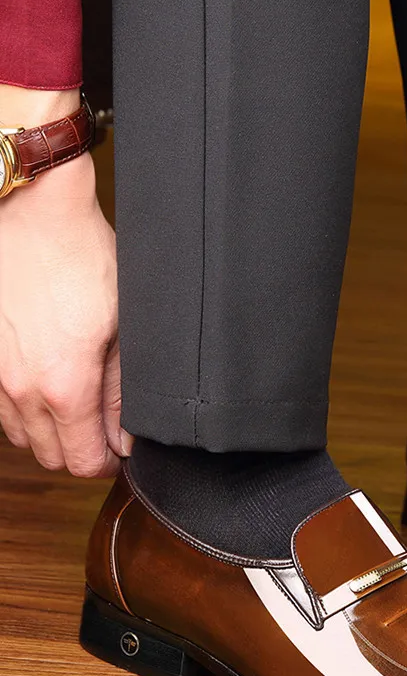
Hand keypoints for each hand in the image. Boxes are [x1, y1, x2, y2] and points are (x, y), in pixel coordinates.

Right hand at [0, 87, 130, 476]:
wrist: (30, 213)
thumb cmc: (81, 260)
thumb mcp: (123, 327)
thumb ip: (123, 391)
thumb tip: (126, 436)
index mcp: (63, 387)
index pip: (83, 462)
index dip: (108, 461)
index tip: (121, 446)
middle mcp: (20, 391)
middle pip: (50, 457)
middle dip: (80, 449)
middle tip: (104, 424)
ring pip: (21, 436)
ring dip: (50, 431)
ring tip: (78, 400)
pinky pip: (0, 407)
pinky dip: (24, 408)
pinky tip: (47, 381)